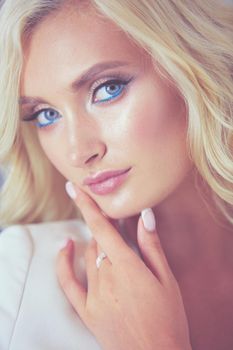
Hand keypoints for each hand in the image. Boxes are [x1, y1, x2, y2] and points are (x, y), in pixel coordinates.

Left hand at [56, 185, 191, 349]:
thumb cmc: (168, 319)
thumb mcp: (166, 280)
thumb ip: (151, 246)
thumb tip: (145, 215)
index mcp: (127, 267)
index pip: (102, 228)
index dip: (87, 205)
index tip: (75, 187)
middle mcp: (106, 277)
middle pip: (98, 241)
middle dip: (104, 226)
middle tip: (117, 220)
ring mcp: (93, 295)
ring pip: (88, 257)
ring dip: (96, 243)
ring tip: (109, 238)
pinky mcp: (86, 311)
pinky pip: (68, 282)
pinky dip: (64, 262)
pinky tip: (66, 246)